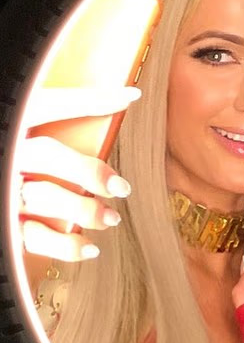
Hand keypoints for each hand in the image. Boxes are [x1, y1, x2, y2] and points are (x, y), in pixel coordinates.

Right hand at [18, 86, 140, 260]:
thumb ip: (73, 109)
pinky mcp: (6, 221)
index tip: (131, 97)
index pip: (50, 103)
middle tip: (122, 187)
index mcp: (14, 124)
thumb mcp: (35, 122)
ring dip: (81, 211)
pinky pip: (32, 238)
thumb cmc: (19, 146)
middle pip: (44, 155)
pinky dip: (64, 246)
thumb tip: (129, 95)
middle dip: (87, 171)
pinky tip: (90, 247)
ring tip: (112, 218)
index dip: (91, 99)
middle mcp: (7, 154)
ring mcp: (5, 190)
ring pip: (39, 199)